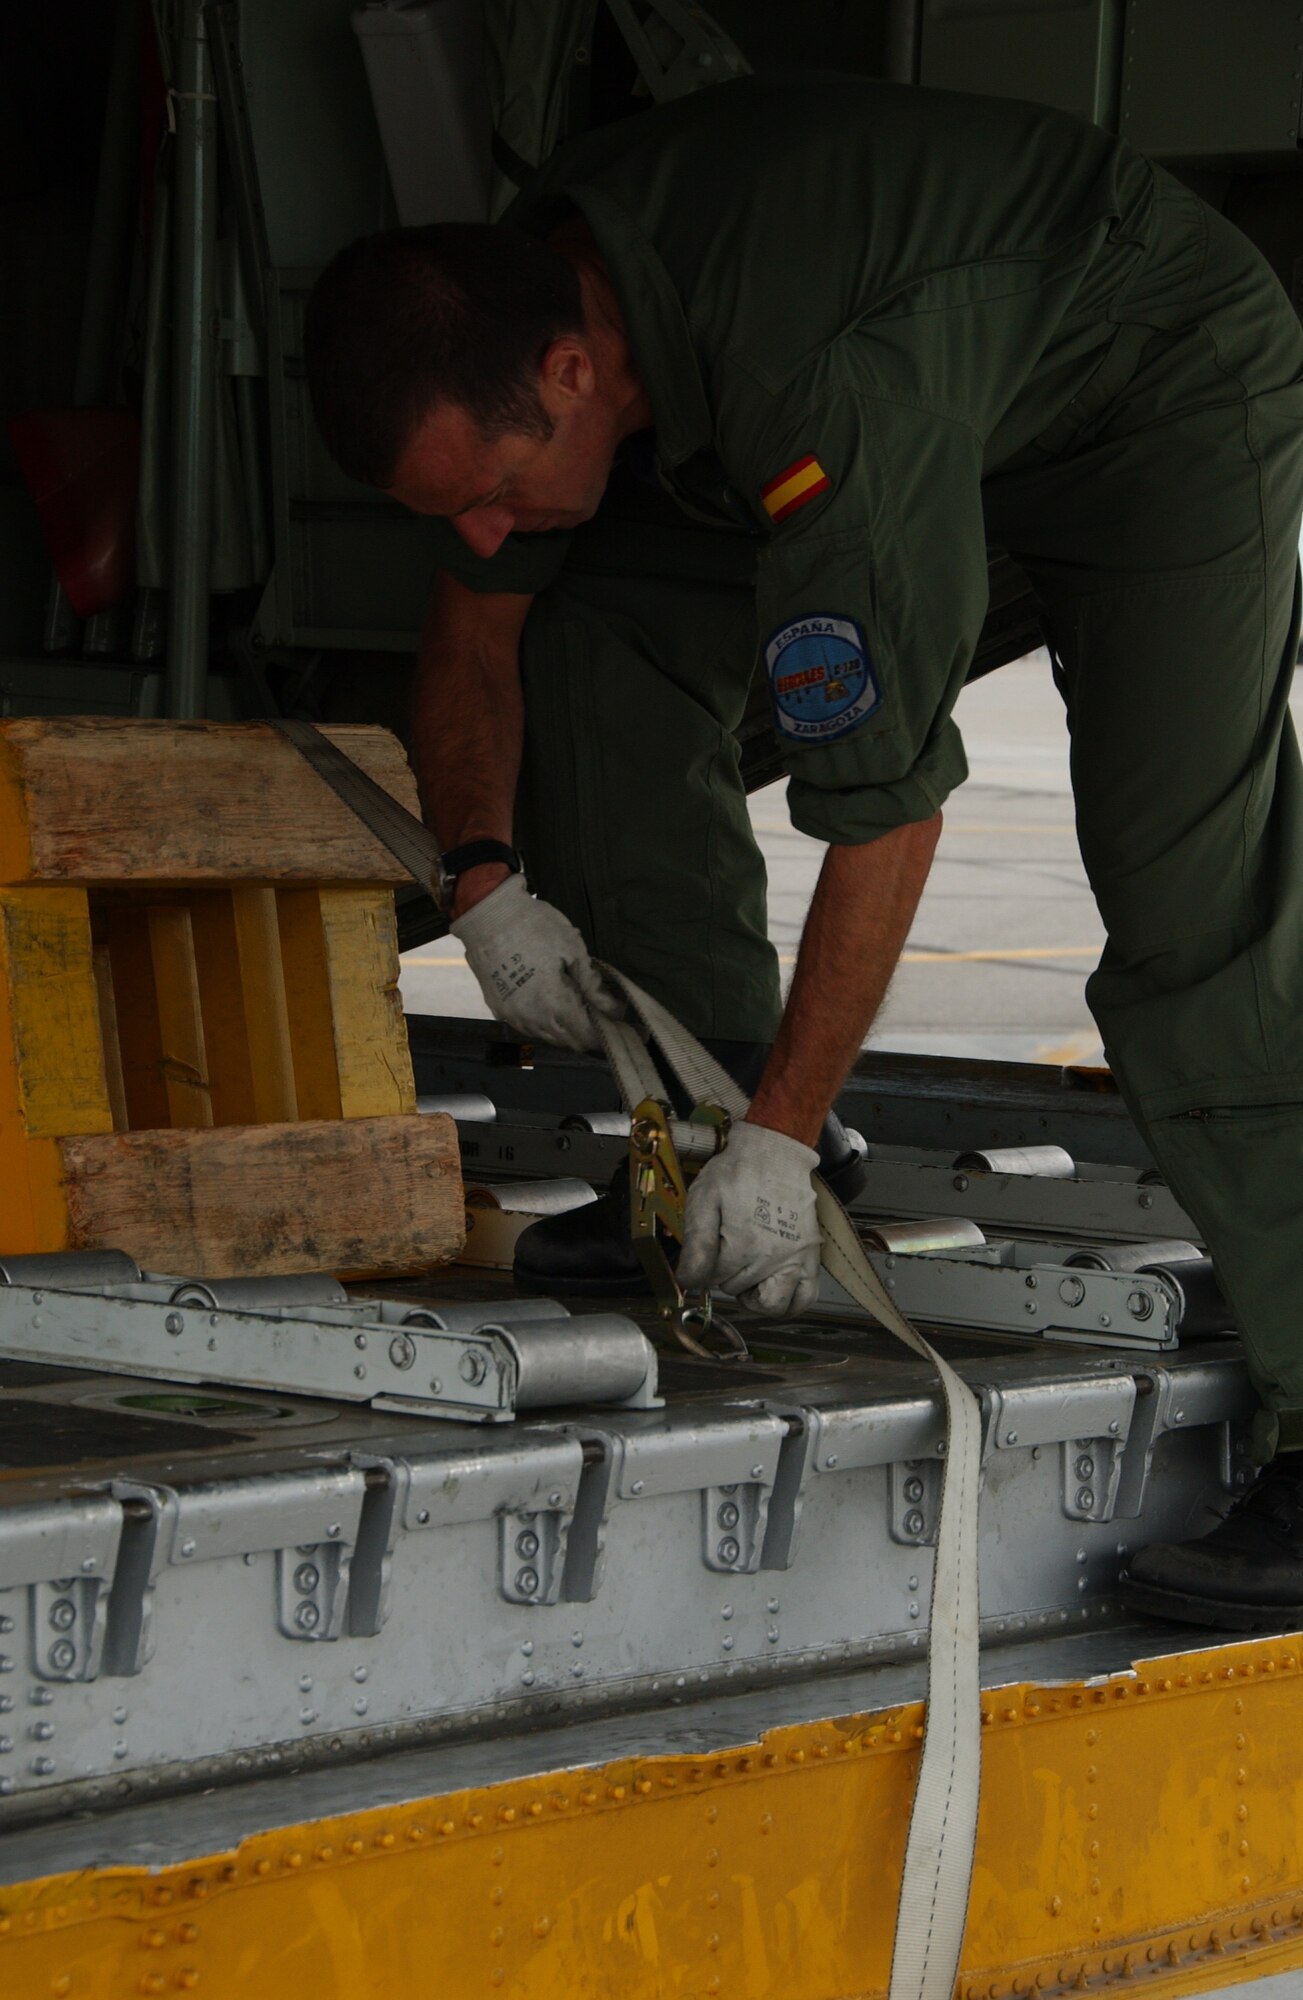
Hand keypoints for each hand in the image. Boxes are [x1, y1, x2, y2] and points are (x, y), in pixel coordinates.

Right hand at [450, 874, 619, 1050]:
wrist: (487, 914)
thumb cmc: (534, 925)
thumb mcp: (572, 949)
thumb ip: (593, 985)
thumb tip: (614, 1008)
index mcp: (552, 1003)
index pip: (587, 1035)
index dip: (606, 1034)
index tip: (620, 1023)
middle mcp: (531, 1018)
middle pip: (569, 1041)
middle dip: (590, 1033)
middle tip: (605, 1014)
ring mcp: (512, 1016)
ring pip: (548, 1036)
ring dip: (568, 1030)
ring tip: (582, 1009)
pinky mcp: (499, 1009)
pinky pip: (529, 1027)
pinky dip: (547, 1023)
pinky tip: (556, 1006)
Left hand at [677, 1119, 820, 1314]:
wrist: (773, 1153)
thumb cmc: (737, 1173)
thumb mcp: (704, 1201)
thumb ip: (696, 1246)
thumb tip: (689, 1282)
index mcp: (742, 1246)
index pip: (711, 1280)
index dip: (701, 1267)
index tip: (704, 1251)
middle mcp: (772, 1258)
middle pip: (737, 1290)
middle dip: (725, 1275)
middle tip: (726, 1249)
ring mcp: (796, 1258)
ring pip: (772, 1306)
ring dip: (755, 1297)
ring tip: (748, 1276)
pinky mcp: (811, 1255)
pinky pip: (805, 1298)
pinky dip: (789, 1302)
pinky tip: (773, 1287)